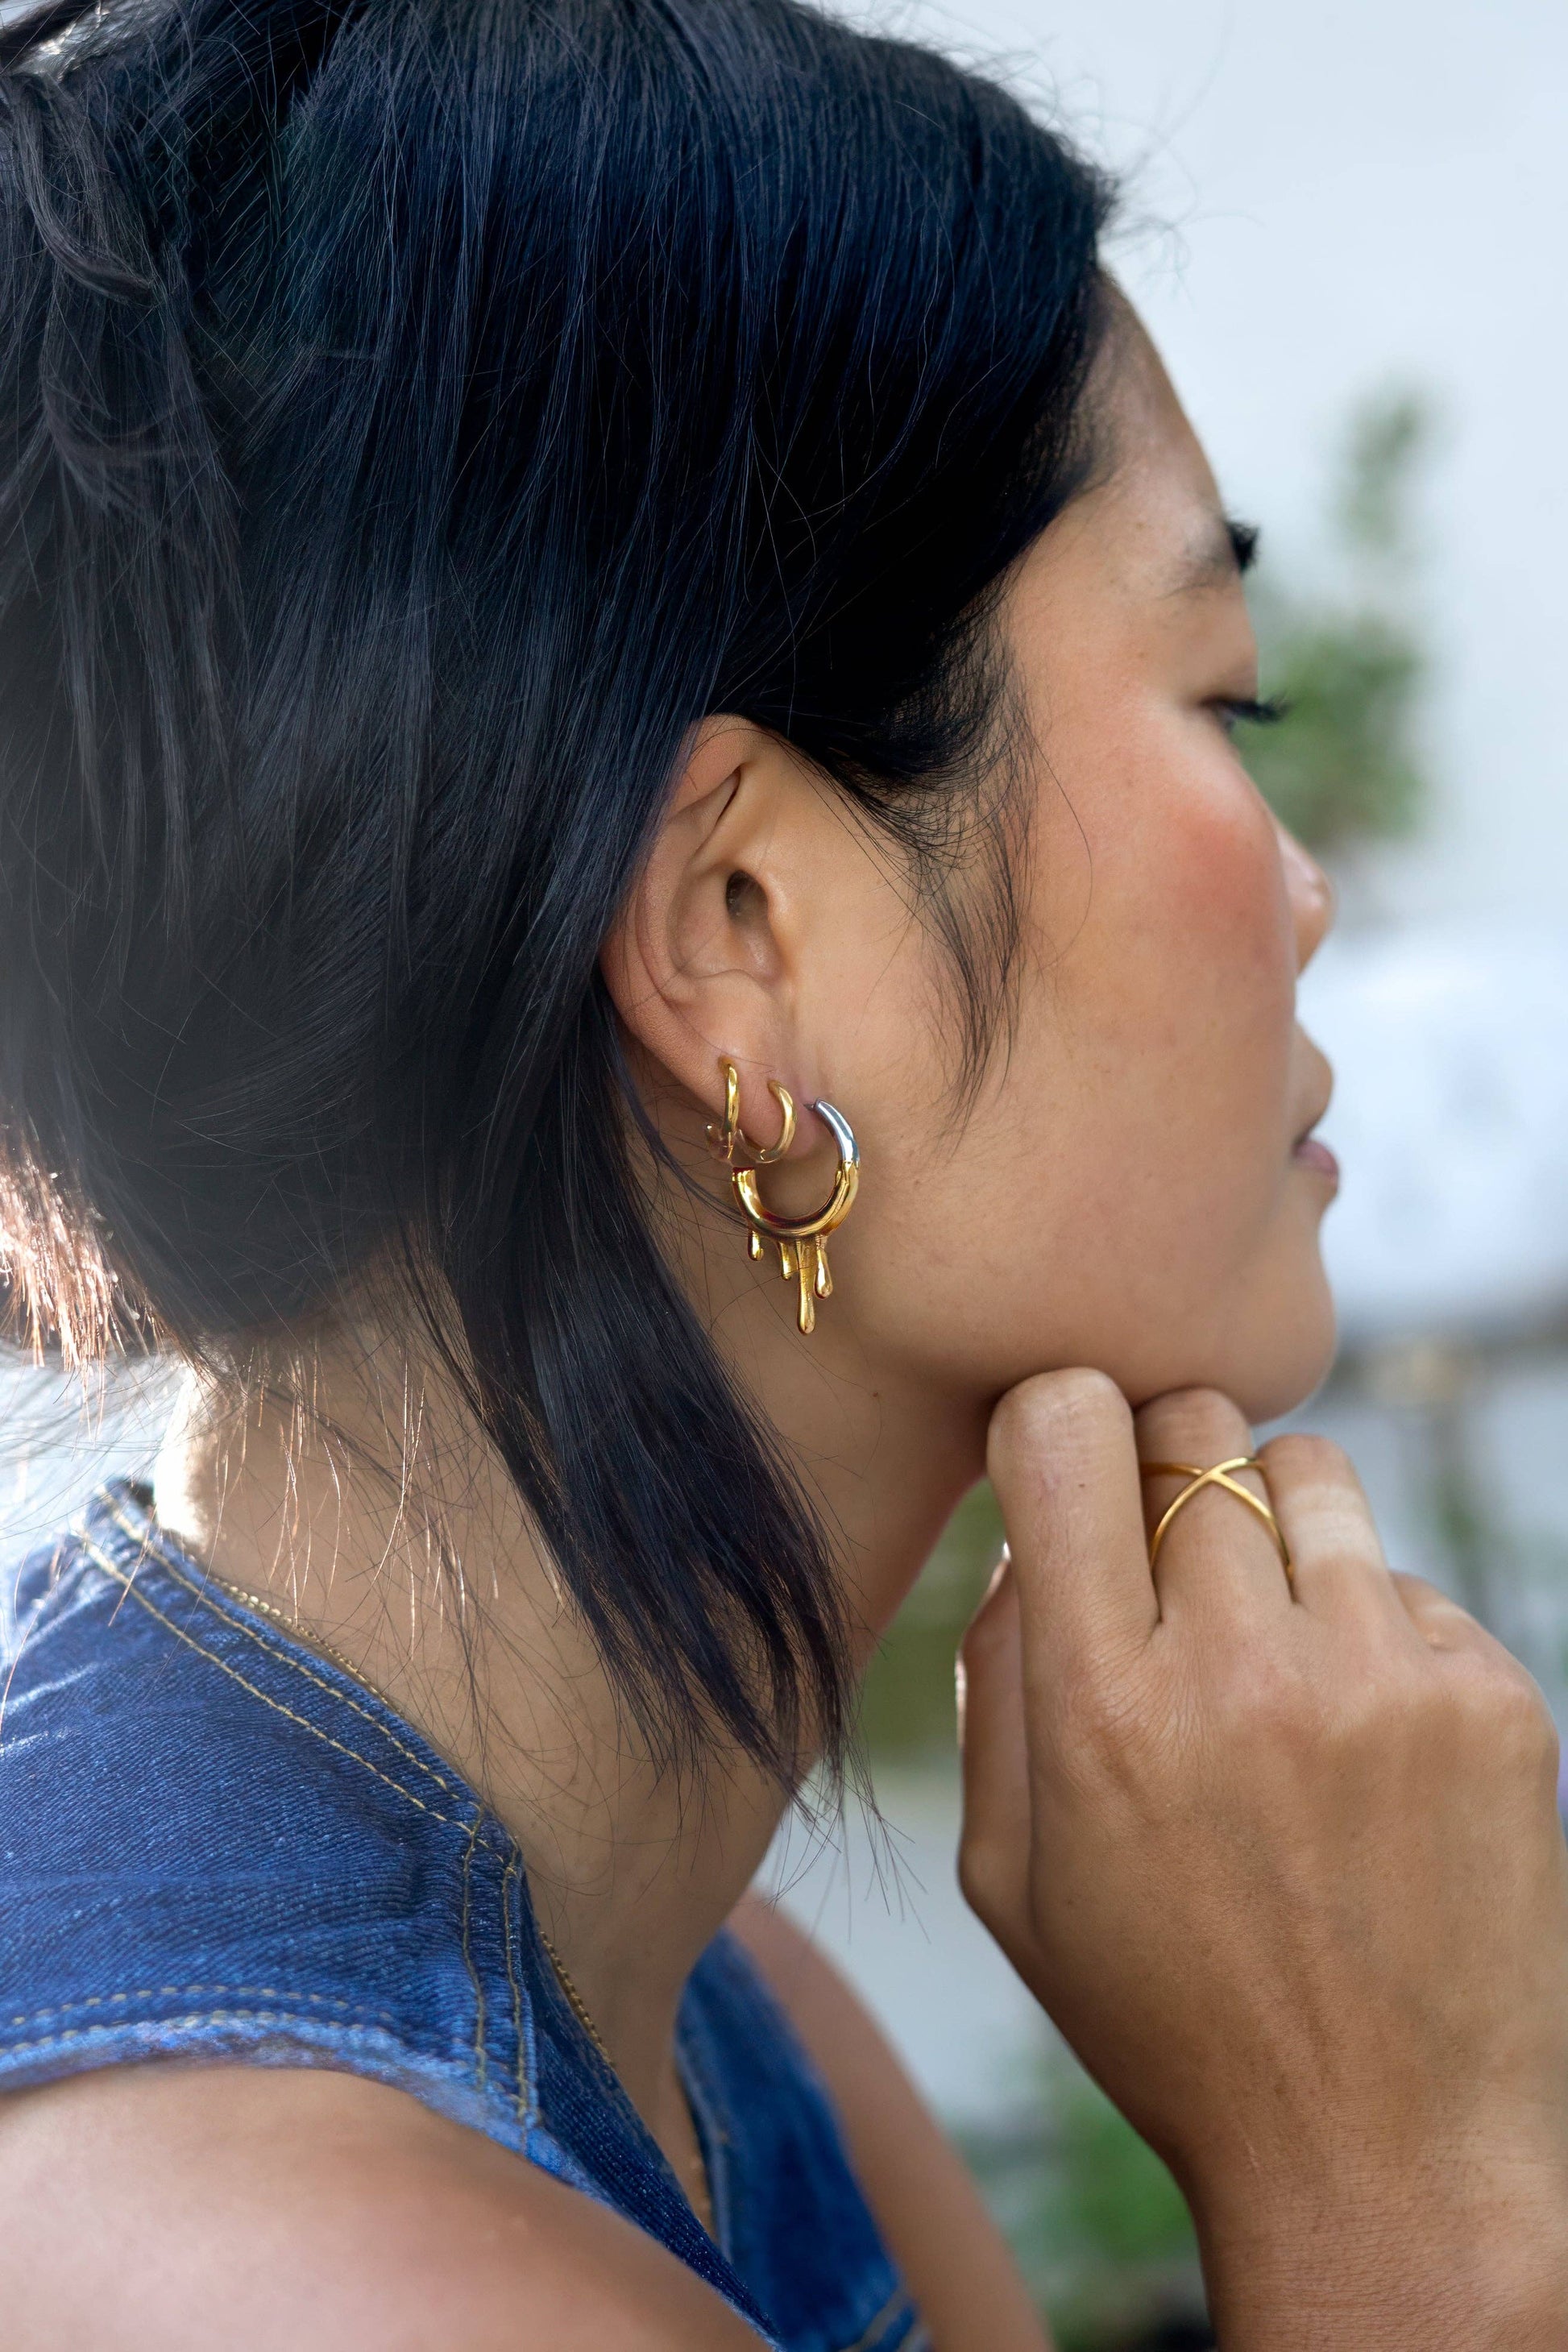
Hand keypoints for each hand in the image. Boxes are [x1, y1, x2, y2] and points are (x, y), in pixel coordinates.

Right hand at [957, 1372, 1567, 2348]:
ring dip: (1270, 1528)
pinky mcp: (1493, 1701)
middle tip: (1167, 1564)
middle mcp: (1243, 1670)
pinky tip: (1359, 1742)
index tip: (1066, 1467)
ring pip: (1308, 1473)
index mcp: (1103, 1710)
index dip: (1057, 1421)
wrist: (1388, 2163)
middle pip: (1192, 1426)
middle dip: (1163, 1470)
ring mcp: (1382, 1678)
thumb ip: (994, 1683)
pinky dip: (1368, 1628)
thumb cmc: (1173, 2020)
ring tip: (1269, 1641)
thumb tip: (1027, 1536)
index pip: (1069, 1427)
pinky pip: (1403, 1580)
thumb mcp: (1013, 1881)